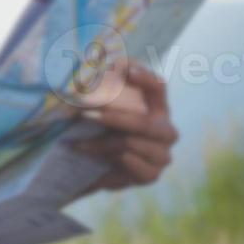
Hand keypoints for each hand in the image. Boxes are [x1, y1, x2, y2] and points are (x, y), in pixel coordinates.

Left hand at [73, 60, 178, 192]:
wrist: (95, 170)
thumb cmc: (100, 132)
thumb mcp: (99, 110)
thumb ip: (97, 91)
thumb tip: (81, 73)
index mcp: (157, 108)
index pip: (158, 87)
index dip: (145, 77)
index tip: (124, 69)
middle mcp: (165, 130)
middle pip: (144, 122)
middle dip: (112, 118)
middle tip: (84, 114)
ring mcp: (162, 154)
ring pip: (131, 143)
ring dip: (100, 142)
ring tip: (77, 143)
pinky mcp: (152, 174)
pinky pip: (129, 163)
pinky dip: (106, 158)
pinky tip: (91, 156)